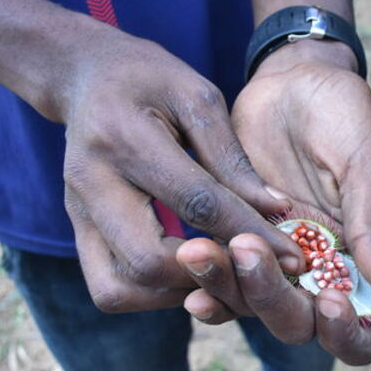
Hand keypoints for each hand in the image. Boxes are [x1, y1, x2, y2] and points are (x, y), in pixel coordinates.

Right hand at [58, 27, 301, 312]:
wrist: (83, 75)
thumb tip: (276, 211)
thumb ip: (233, 157)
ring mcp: (77, 213)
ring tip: (220, 276)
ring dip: (175, 294)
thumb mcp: (198, 97)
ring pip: (118, 289)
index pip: (196, 203)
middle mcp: (91, 183)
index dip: (249, 234)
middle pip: (147, 261)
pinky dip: (152, 295)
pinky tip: (189, 274)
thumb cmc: (150, 79)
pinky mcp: (77, 231)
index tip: (293, 256)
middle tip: (250, 271)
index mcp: (125, 139)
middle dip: (207, 275)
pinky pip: (108, 288)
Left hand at [174, 40, 370, 364]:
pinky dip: (204, 277)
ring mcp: (273, 260)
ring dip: (227, 286)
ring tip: (201, 249)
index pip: (360, 331)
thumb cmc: (342, 116)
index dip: (346, 334)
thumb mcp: (366, 165)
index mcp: (359, 263)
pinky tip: (188, 259)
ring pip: (250, 305)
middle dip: (272, 300)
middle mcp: (315, 273)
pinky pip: (219, 278)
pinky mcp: (232, 239)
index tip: (330, 300)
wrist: (293, 77)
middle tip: (249, 250)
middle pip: (297, 325)